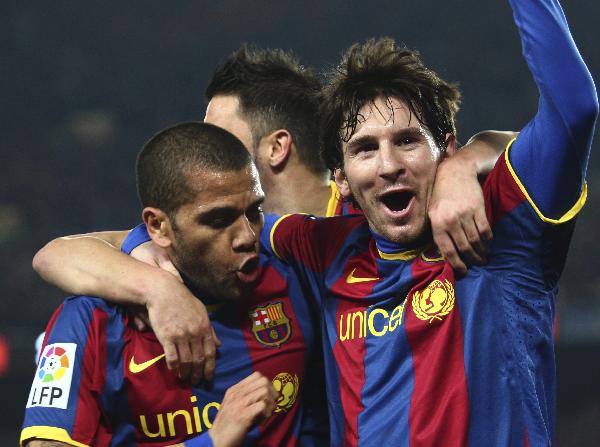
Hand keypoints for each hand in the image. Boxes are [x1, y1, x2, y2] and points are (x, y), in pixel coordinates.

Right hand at [132, 241, 220, 383]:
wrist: (163, 291)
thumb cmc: (183, 300)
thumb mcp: (202, 312)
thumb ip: (210, 329)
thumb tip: (219, 344)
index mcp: (205, 327)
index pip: (211, 352)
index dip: (210, 367)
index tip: (209, 377)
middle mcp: (195, 332)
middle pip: (199, 359)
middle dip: (198, 373)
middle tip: (197, 382)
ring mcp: (181, 335)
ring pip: (186, 360)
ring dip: (186, 372)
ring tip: (185, 379)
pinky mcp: (166, 336)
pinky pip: (172, 357)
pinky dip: (174, 366)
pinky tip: (174, 371)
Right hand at [209, 372, 277, 446]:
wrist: (216, 441)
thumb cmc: (229, 425)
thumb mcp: (234, 405)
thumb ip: (247, 396)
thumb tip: (269, 393)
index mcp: (234, 390)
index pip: (257, 375)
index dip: (268, 385)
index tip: (269, 397)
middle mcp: (236, 394)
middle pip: (263, 381)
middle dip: (272, 393)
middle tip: (271, 405)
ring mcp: (239, 403)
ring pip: (264, 391)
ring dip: (270, 404)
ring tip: (266, 414)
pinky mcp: (243, 415)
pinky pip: (263, 405)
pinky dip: (267, 413)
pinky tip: (262, 421)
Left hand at [428, 155, 491, 275]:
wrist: (455, 172)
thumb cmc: (441, 194)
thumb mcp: (432, 212)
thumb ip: (437, 230)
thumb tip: (445, 252)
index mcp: (437, 223)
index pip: (447, 250)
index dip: (456, 263)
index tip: (463, 271)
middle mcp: (450, 220)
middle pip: (464, 247)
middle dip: (472, 260)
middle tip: (477, 265)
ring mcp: (465, 215)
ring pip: (476, 241)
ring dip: (481, 252)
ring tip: (484, 257)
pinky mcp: (478, 209)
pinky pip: (485, 230)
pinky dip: (488, 240)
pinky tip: (488, 244)